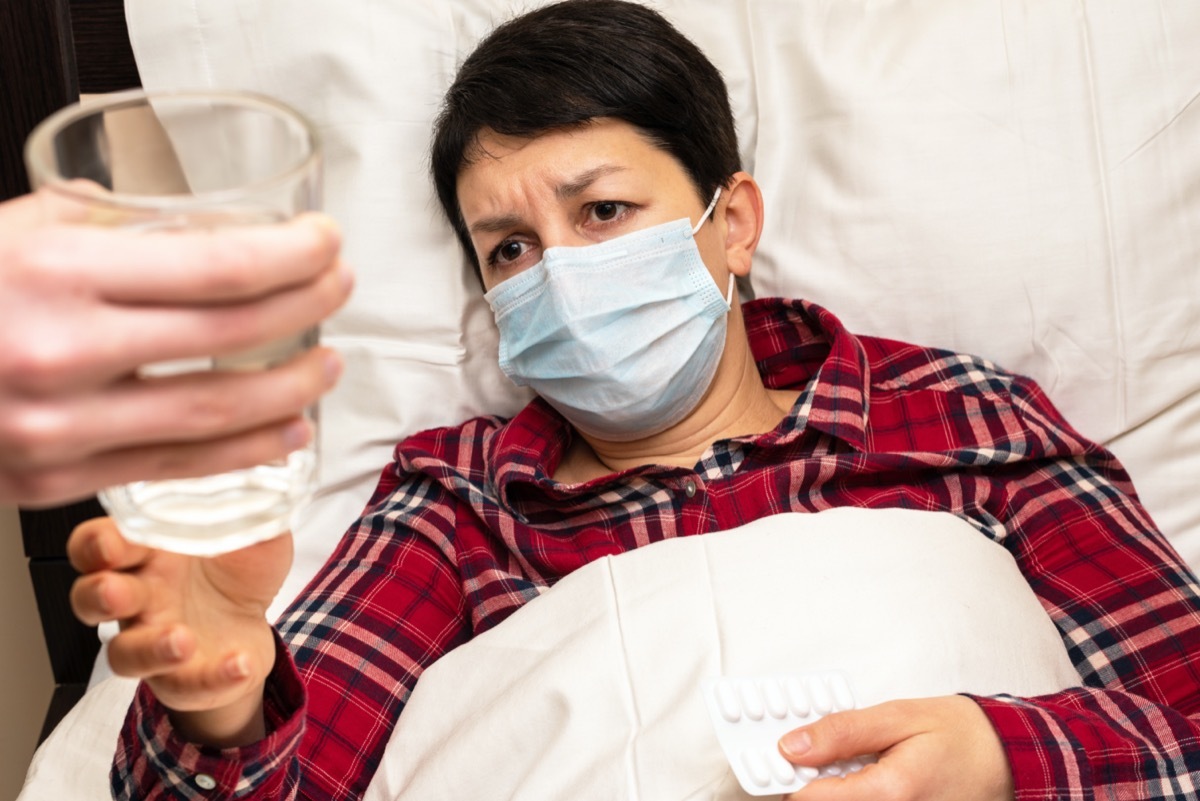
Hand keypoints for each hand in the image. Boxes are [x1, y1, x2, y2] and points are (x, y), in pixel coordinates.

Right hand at [0, 187, 353, 505]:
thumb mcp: (8, 230)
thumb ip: (97, 220)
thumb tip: (178, 221)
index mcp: (56, 272)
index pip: (218, 267)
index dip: (294, 255)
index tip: (325, 242)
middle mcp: (61, 353)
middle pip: (232, 335)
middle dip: (307, 306)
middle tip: (338, 288)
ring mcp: (58, 428)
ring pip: (215, 414)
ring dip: (291, 390)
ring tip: (327, 367)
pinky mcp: (51, 481)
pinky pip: (174, 466)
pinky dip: (243, 452)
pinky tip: (285, 433)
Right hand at [68, 516, 291, 745]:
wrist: (252, 628)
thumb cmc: (235, 573)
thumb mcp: (250, 531)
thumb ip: (251, 503)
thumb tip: (267, 466)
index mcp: (147, 552)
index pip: (99, 543)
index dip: (97, 541)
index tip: (112, 537)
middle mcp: (140, 597)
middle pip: (91, 597)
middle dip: (97, 592)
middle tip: (117, 589)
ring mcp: (155, 640)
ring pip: (123, 652)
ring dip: (148, 647)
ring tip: (181, 638)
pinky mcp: (183, 679)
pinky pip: (187, 684)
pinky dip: (214, 677)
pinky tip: (239, 662)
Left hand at [777, 696, 1013, 800]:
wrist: (1007, 758)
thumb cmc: (959, 734)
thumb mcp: (897, 716)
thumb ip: (842, 733)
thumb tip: (793, 747)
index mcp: (890, 792)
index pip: (811, 799)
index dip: (791, 776)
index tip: (784, 756)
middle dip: (813, 786)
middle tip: (813, 761)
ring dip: (835, 790)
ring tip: (845, 768)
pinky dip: (853, 794)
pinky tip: (861, 779)